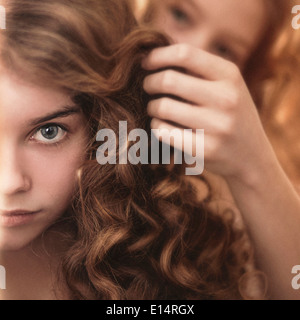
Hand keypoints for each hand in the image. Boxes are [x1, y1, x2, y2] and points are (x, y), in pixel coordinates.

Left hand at [142, 44, 272, 183]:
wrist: (252, 155)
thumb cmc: (230, 114)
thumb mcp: (227, 85)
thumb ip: (198, 69)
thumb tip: (153, 55)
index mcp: (230, 75)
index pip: (184, 54)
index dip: (157, 55)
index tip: (145, 63)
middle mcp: (226, 99)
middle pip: (168, 80)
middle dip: (150, 83)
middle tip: (148, 87)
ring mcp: (217, 126)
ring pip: (162, 107)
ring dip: (152, 106)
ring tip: (155, 108)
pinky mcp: (205, 150)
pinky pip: (163, 131)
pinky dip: (156, 126)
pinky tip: (161, 125)